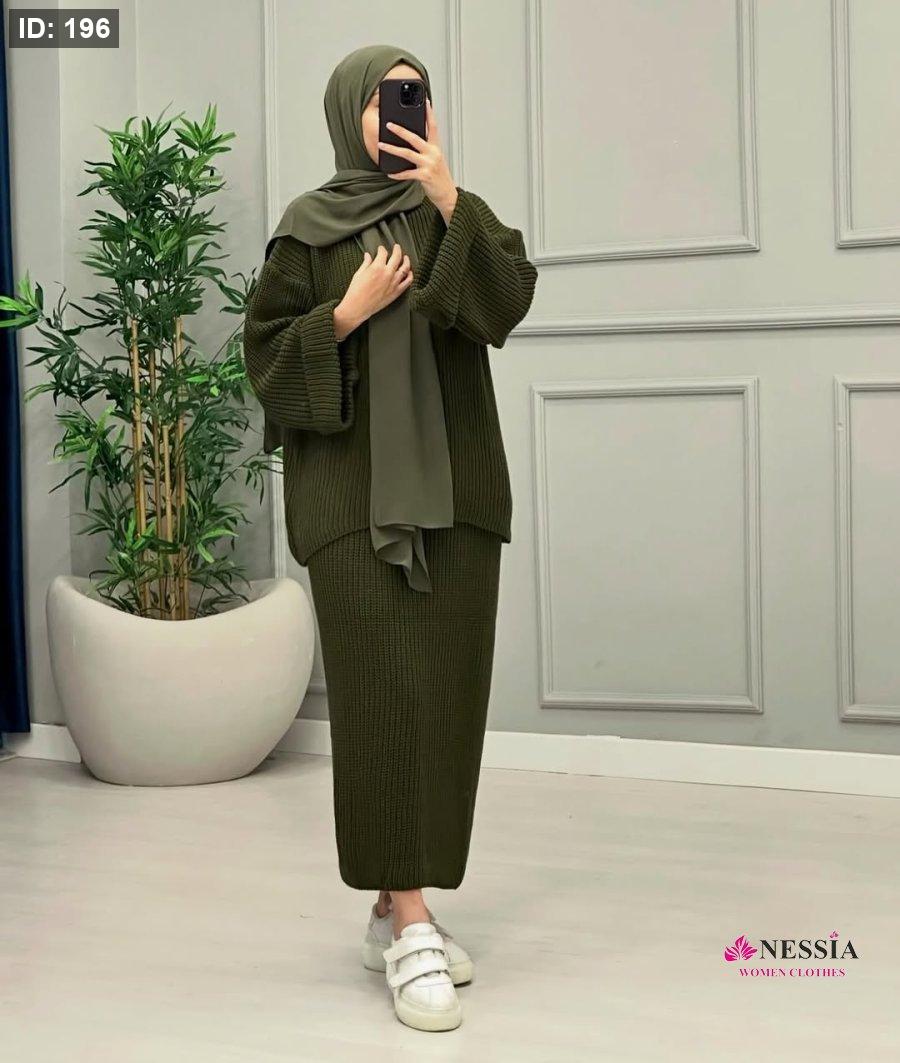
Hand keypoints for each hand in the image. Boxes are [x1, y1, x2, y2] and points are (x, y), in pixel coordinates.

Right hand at [333, 242, 411, 338]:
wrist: (357, 307)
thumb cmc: (356, 292)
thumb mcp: (359, 274)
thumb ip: (366, 263)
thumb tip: (368, 256)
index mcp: (377, 267)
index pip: (383, 253)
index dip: (382, 249)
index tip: (381, 249)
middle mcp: (387, 273)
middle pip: (397, 257)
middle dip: (397, 249)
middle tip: (397, 247)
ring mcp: (394, 283)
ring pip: (405, 268)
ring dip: (406, 261)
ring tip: (405, 258)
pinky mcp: (396, 292)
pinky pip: (407, 282)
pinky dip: (410, 275)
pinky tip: (409, 272)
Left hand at [377, 98, 457, 219]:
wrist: (447, 194)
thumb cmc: (439, 177)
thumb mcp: (435, 160)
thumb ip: (426, 150)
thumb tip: (410, 142)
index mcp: (436, 147)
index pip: (433, 127)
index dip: (429, 113)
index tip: (425, 101)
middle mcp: (433, 154)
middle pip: (414, 138)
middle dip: (400, 130)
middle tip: (389, 124)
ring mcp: (429, 165)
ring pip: (407, 153)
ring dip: (392, 149)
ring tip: (381, 145)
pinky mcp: (424, 176)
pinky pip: (407, 173)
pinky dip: (397, 174)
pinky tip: (389, 173)